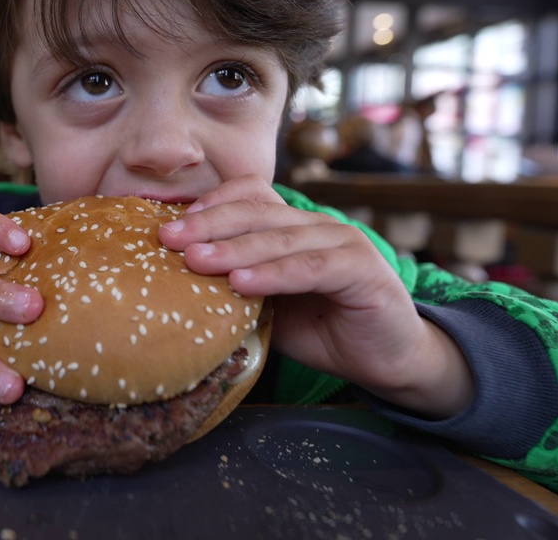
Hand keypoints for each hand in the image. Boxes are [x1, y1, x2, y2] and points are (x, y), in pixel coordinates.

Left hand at [158, 175, 472, 417]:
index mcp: (293, 226)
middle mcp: (317, 225)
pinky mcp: (362, 269)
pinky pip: (310, 267)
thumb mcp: (270, 307)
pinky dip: (274, 274)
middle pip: (257, 212)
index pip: (249, 196)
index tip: (169, 222)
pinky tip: (242, 283)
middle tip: (168, 238)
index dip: (211, 203)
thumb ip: (237, 288)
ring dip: (234, 248)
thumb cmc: (324, 331)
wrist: (389, 361)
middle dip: (208, 223)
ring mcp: (343, 242)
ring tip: (196, 260)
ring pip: (280, 237)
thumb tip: (176, 284)